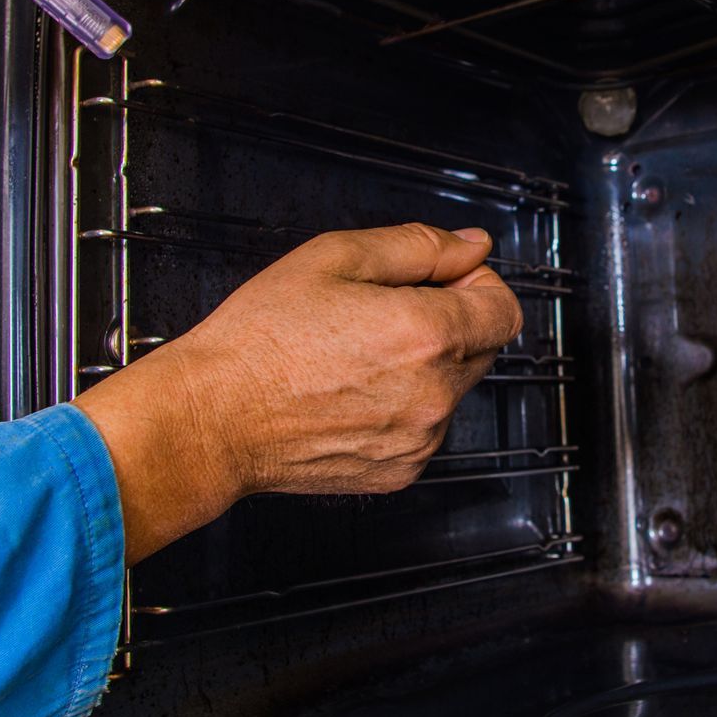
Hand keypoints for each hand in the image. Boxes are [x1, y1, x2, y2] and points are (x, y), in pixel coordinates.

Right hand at [75, 223, 524, 564]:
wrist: (213, 419)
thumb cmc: (258, 340)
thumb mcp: (334, 258)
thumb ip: (417, 246)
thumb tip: (471, 246)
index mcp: (425, 333)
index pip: (504, 309)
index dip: (477, 286)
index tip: (444, 281)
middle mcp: (433, 393)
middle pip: (480, 348)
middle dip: (447, 323)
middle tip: (380, 314)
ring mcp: (419, 439)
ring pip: (451, 391)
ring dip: (424, 369)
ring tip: (354, 358)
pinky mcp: (400, 471)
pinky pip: (424, 429)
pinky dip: (402, 409)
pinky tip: (350, 394)